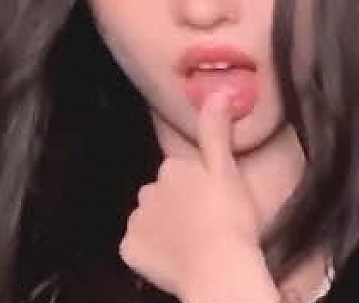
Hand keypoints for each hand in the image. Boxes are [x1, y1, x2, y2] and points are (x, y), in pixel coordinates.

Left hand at [119, 90, 277, 301]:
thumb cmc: (230, 217)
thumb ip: (216, 131)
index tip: (215, 200)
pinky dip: (153, 251)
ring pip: (150, 219)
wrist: (216, 267)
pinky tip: (175, 258)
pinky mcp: (128, 249)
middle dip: (177, 204)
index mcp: (173, 168)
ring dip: (165, 226)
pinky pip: (139, 246)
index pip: (180, 171)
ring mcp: (136, 221)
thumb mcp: (228, 169)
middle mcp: (148, 190)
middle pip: (162, 194)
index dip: (198, 186)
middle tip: (206, 221)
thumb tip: (217, 92)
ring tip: (193, 241)